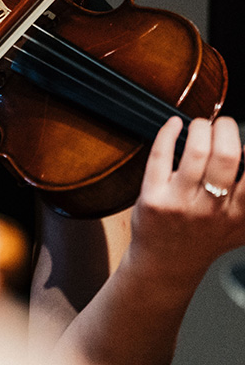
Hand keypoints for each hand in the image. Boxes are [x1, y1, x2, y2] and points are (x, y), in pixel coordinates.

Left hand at [127, 115, 244, 283]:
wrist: (165, 265)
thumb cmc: (204, 240)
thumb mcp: (241, 228)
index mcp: (238, 214)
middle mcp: (212, 209)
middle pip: (226, 156)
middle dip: (226, 129)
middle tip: (222, 123)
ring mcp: (181, 203)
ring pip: (195, 152)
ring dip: (199, 128)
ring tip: (200, 124)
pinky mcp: (153, 198)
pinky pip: (160, 156)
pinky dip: (167, 133)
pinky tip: (173, 124)